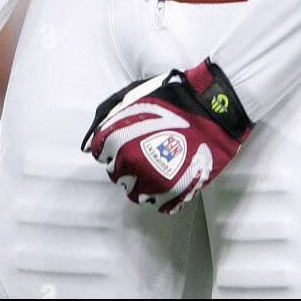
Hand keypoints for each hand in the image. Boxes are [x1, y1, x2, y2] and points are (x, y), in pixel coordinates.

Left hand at [82, 59, 251, 212]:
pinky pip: (158, 204)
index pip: (101, 155)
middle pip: (117, 175)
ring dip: (144, 180)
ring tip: (161, 161)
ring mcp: (152, 180)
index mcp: (116, 139)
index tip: (130, 136)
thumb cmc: (171, 98)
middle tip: (148, 146)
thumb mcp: (131, 96)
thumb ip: (103, 120)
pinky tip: (172, 174)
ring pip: (135, 193)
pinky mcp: (174, 193)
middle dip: (128, 163)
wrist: (214, 108)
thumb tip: (86, 147)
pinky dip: (163, 193)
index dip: (114, 145)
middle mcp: (130, 163)